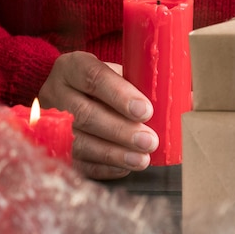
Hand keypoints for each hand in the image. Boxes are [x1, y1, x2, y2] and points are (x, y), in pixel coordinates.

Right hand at [38, 51, 157, 179]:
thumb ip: (145, 84)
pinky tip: (123, 167)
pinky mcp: (50, 146)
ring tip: (141, 159)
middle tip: (149, 141)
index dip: (119, 94)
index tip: (146, 111)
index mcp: (72, 66)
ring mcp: (48, 121)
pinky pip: (74, 161)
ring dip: (112, 153)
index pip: (93, 77)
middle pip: (83, 114)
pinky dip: (101, 167)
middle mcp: (55, 91)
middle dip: (119, 130)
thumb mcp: (117, 72)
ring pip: (77, 141)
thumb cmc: (103, 84)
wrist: (68, 94)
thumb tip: (186, 100)